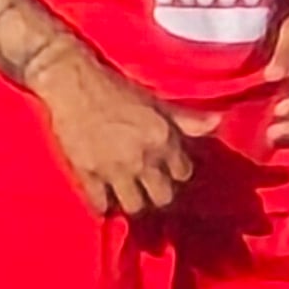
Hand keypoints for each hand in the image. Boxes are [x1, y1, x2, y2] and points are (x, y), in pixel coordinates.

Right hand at [34, 44, 203, 216]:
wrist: (71, 82)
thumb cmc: (115, 87)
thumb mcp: (155, 100)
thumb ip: (185, 118)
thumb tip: (218, 122)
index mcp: (162, 138)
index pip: (183, 174)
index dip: (176, 172)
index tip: (167, 169)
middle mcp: (142, 158)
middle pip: (163, 198)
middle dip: (158, 193)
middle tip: (149, 186)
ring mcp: (114, 170)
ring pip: (134, 206)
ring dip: (133, 202)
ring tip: (128, 193)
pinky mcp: (87, 175)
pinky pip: (101, 206)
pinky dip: (104, 206)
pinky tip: (104, 199)